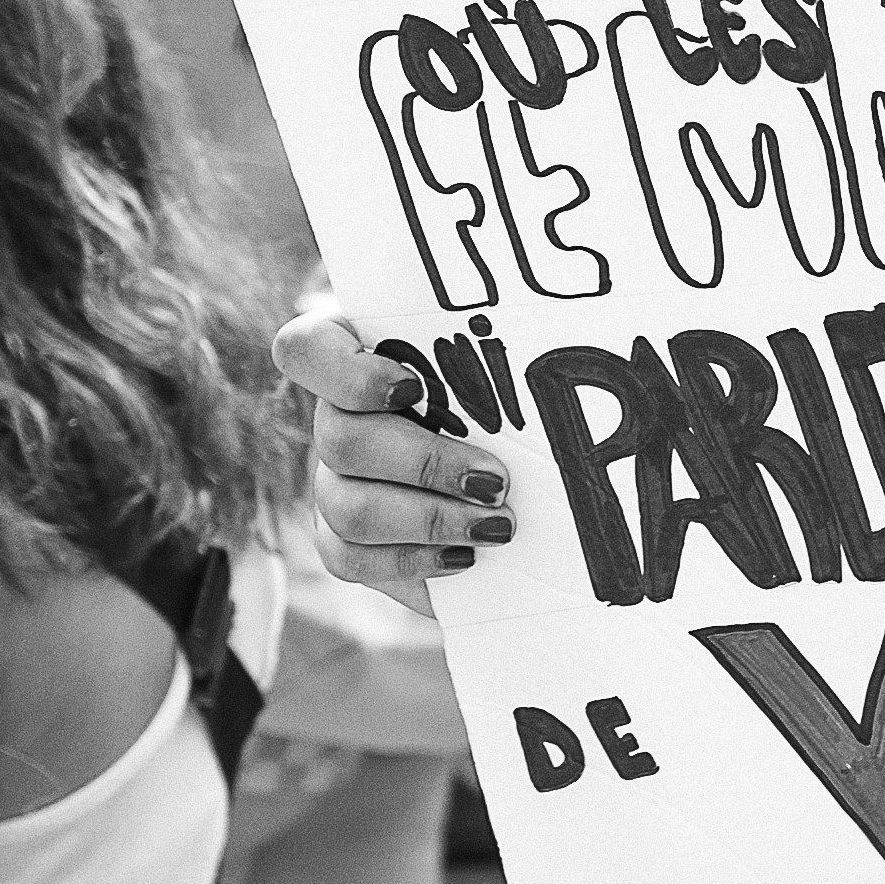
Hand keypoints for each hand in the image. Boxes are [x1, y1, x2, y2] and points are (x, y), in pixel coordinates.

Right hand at [275, 304, 517, 603]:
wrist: (514, 483)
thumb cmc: (514, 400)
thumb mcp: (510, 361)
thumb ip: (513, 344)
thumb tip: (578, 321)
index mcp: (356, 359)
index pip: (306, 350)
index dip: (347, 373)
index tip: (412, 388)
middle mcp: (333, 420)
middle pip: (338, 438)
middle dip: (425, 464)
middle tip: (496, 480)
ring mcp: (330, 483)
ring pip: (347, 506)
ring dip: (428, 519)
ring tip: (498, 526)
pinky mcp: (342, 541)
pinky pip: (350, 559)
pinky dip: (412, 561)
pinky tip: (465, 556)